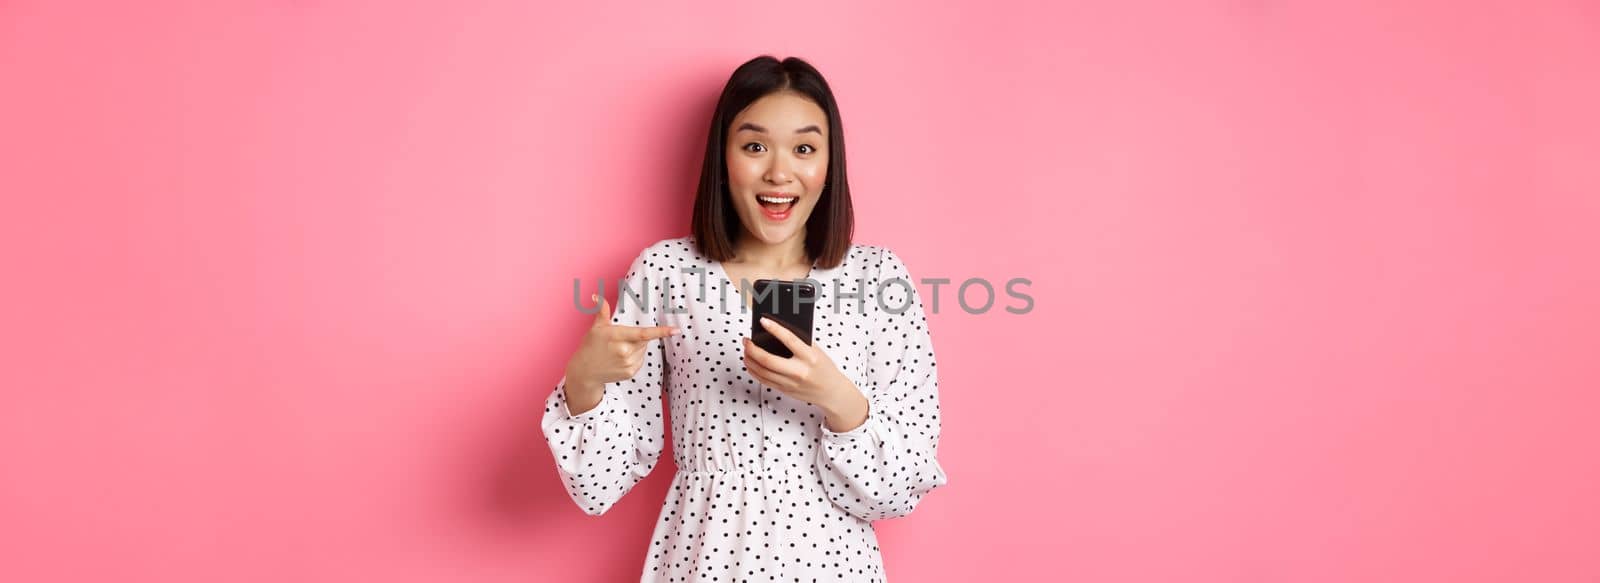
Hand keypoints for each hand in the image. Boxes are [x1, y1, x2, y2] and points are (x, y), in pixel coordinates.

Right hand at [565, 294, 679, 392]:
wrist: (584, 372)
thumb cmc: (590, 347)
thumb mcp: (596, 328)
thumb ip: (602, 311)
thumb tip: (596, 296)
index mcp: (618, 336)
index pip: (643, 333)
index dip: (661, 332)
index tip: (676, 330)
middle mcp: (624, 351)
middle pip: (644, 340)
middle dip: (636, 338)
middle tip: (621, 340)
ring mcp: (628, 363)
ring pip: (643, 350)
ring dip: (636, 348)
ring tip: (618, 350)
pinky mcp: (630, 373)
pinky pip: (640, 361)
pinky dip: (635, 358)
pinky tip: (621, 359)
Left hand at [743, 316, 868, 430]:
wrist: (831, 392)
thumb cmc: (824, 369)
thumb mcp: (816, 351)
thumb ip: (800, 342)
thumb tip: (778, 331)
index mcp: (810, 357)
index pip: (789, 340)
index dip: (774, 329)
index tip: (763, 321)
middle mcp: (799, 371)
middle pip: (768, 360)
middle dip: (753, 349)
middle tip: (747, 341)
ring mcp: (790, 383)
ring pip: (762, 372)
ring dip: (750, 360)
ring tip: (746, 350)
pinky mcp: (785, 390)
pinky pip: (764, 381)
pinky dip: (754, 371)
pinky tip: (750, 363)